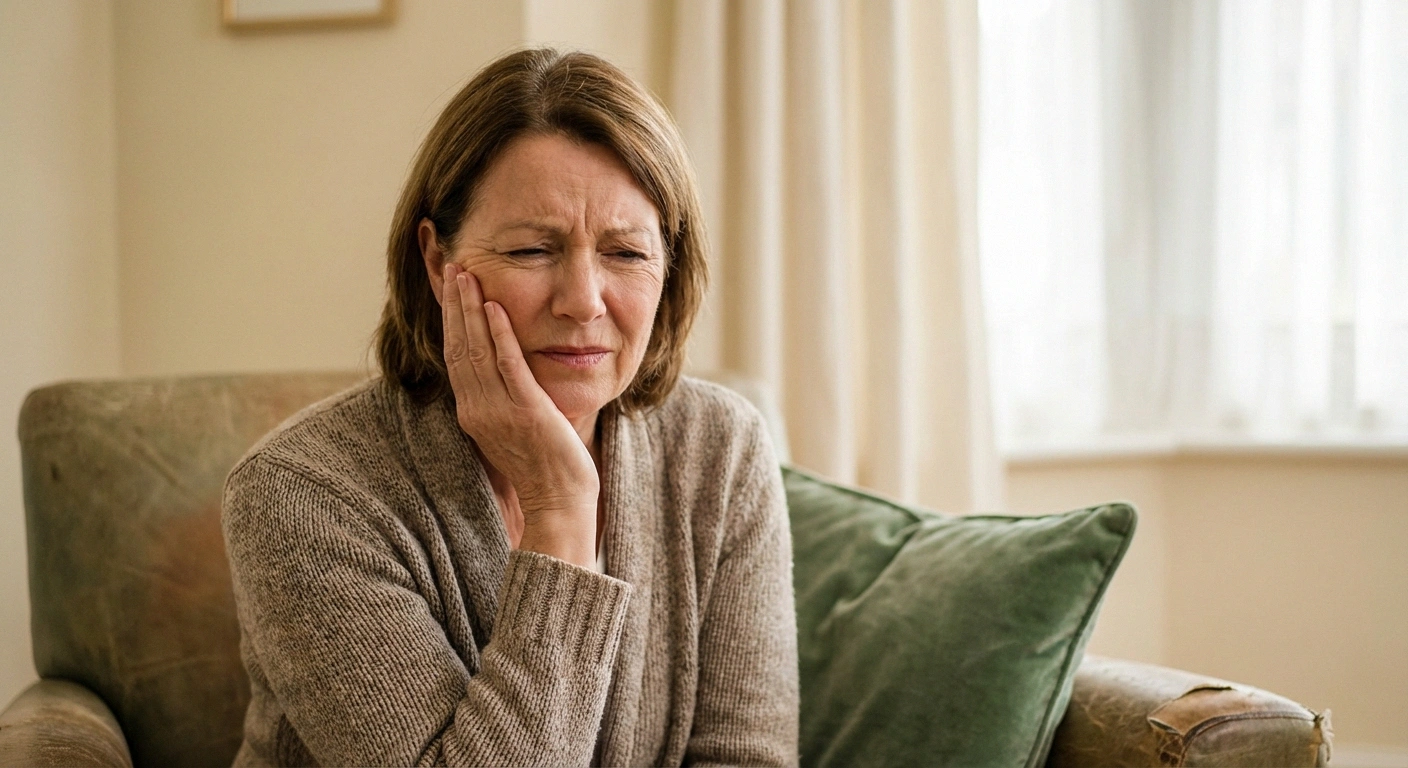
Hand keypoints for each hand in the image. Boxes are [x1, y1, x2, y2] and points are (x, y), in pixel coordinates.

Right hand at [440, 262, 598, 566]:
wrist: (559, 503)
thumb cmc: (544, 466)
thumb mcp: (512, 426)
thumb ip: (501, 397)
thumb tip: (498, 368)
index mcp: (473, 412)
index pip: (455, 356)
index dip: (452, 319)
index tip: (452, 287)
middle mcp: (478, 410)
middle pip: (459, 347)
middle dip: (455, 305)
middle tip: (453, 266)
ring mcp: (499, 412)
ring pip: (476, 351)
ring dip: (470, 310)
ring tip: (467, 275)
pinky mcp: (526, 413)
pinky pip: (508, 367)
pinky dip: (498, 336)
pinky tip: (494, 308)